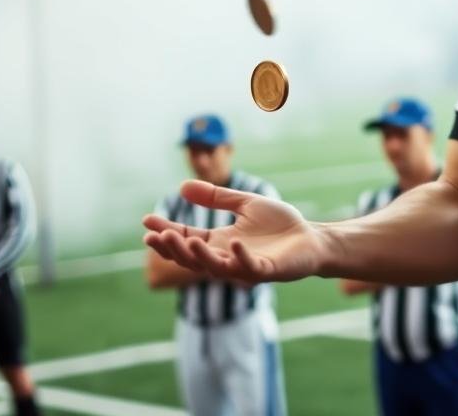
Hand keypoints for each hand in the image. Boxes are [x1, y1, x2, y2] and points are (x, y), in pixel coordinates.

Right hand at [142, 180, 331, 283]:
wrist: (311, 239)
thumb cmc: (280, 224)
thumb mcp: (244, 204)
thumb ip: (216, 198)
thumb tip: (182, 186)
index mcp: (220, 243)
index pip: (187, 239)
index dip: (166, 232)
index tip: (146, 221)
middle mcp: (228, 258)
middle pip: (193, 258)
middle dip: (173, 248)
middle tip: (157, 235)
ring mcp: (246, 267)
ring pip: (215, 267)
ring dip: (198, 255)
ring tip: (184, 239)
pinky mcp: (267, 270)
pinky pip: (250, 267)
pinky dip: (240, 257)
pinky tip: (233, 243)